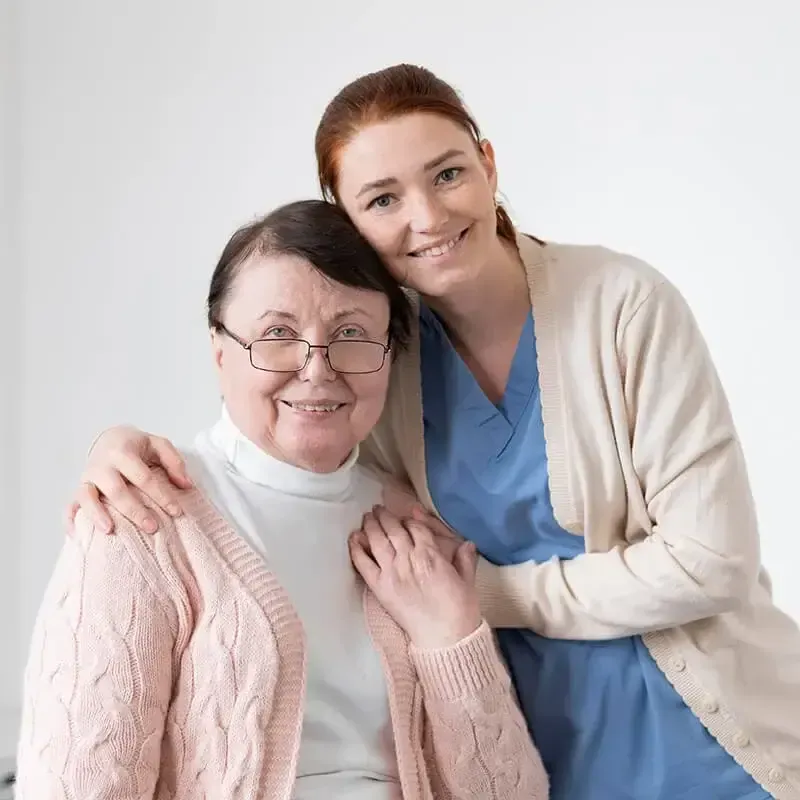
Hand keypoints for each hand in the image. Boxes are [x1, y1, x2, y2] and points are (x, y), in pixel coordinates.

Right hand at [65, 426, 191, 535]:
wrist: (109, 439)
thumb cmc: (137, 446)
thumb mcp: (158, 445)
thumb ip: (174, 462)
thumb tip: (186, 485)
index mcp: (123, 452)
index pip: (143, 477)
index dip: (161, 495)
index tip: (176, 512)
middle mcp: (102, 465)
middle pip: (116, 490)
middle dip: (134, 510)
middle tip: (152, 527)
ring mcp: (88, 477)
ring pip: (88, 496)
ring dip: (97, 513)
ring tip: (110, 530)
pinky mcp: (80, 488)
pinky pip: (70, 505)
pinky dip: (70, 519)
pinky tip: (77, 535)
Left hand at [349, 505, 480, 649]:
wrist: (445, 638)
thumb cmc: (459, 610)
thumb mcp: (467, 580)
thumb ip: (465, 559)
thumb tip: (467, 543)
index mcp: (431, 555)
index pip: (415, 527)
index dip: (408, 519)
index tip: (404, 516)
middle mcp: (409, 559)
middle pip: (393, 529)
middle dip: (385, 516)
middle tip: (378, 509)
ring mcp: (392, 572)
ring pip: (377, 540)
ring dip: (371, 525)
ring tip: (367, 517)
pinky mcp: (380, 587)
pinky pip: (363, 564)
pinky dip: (357, 549)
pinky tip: (354, 538)